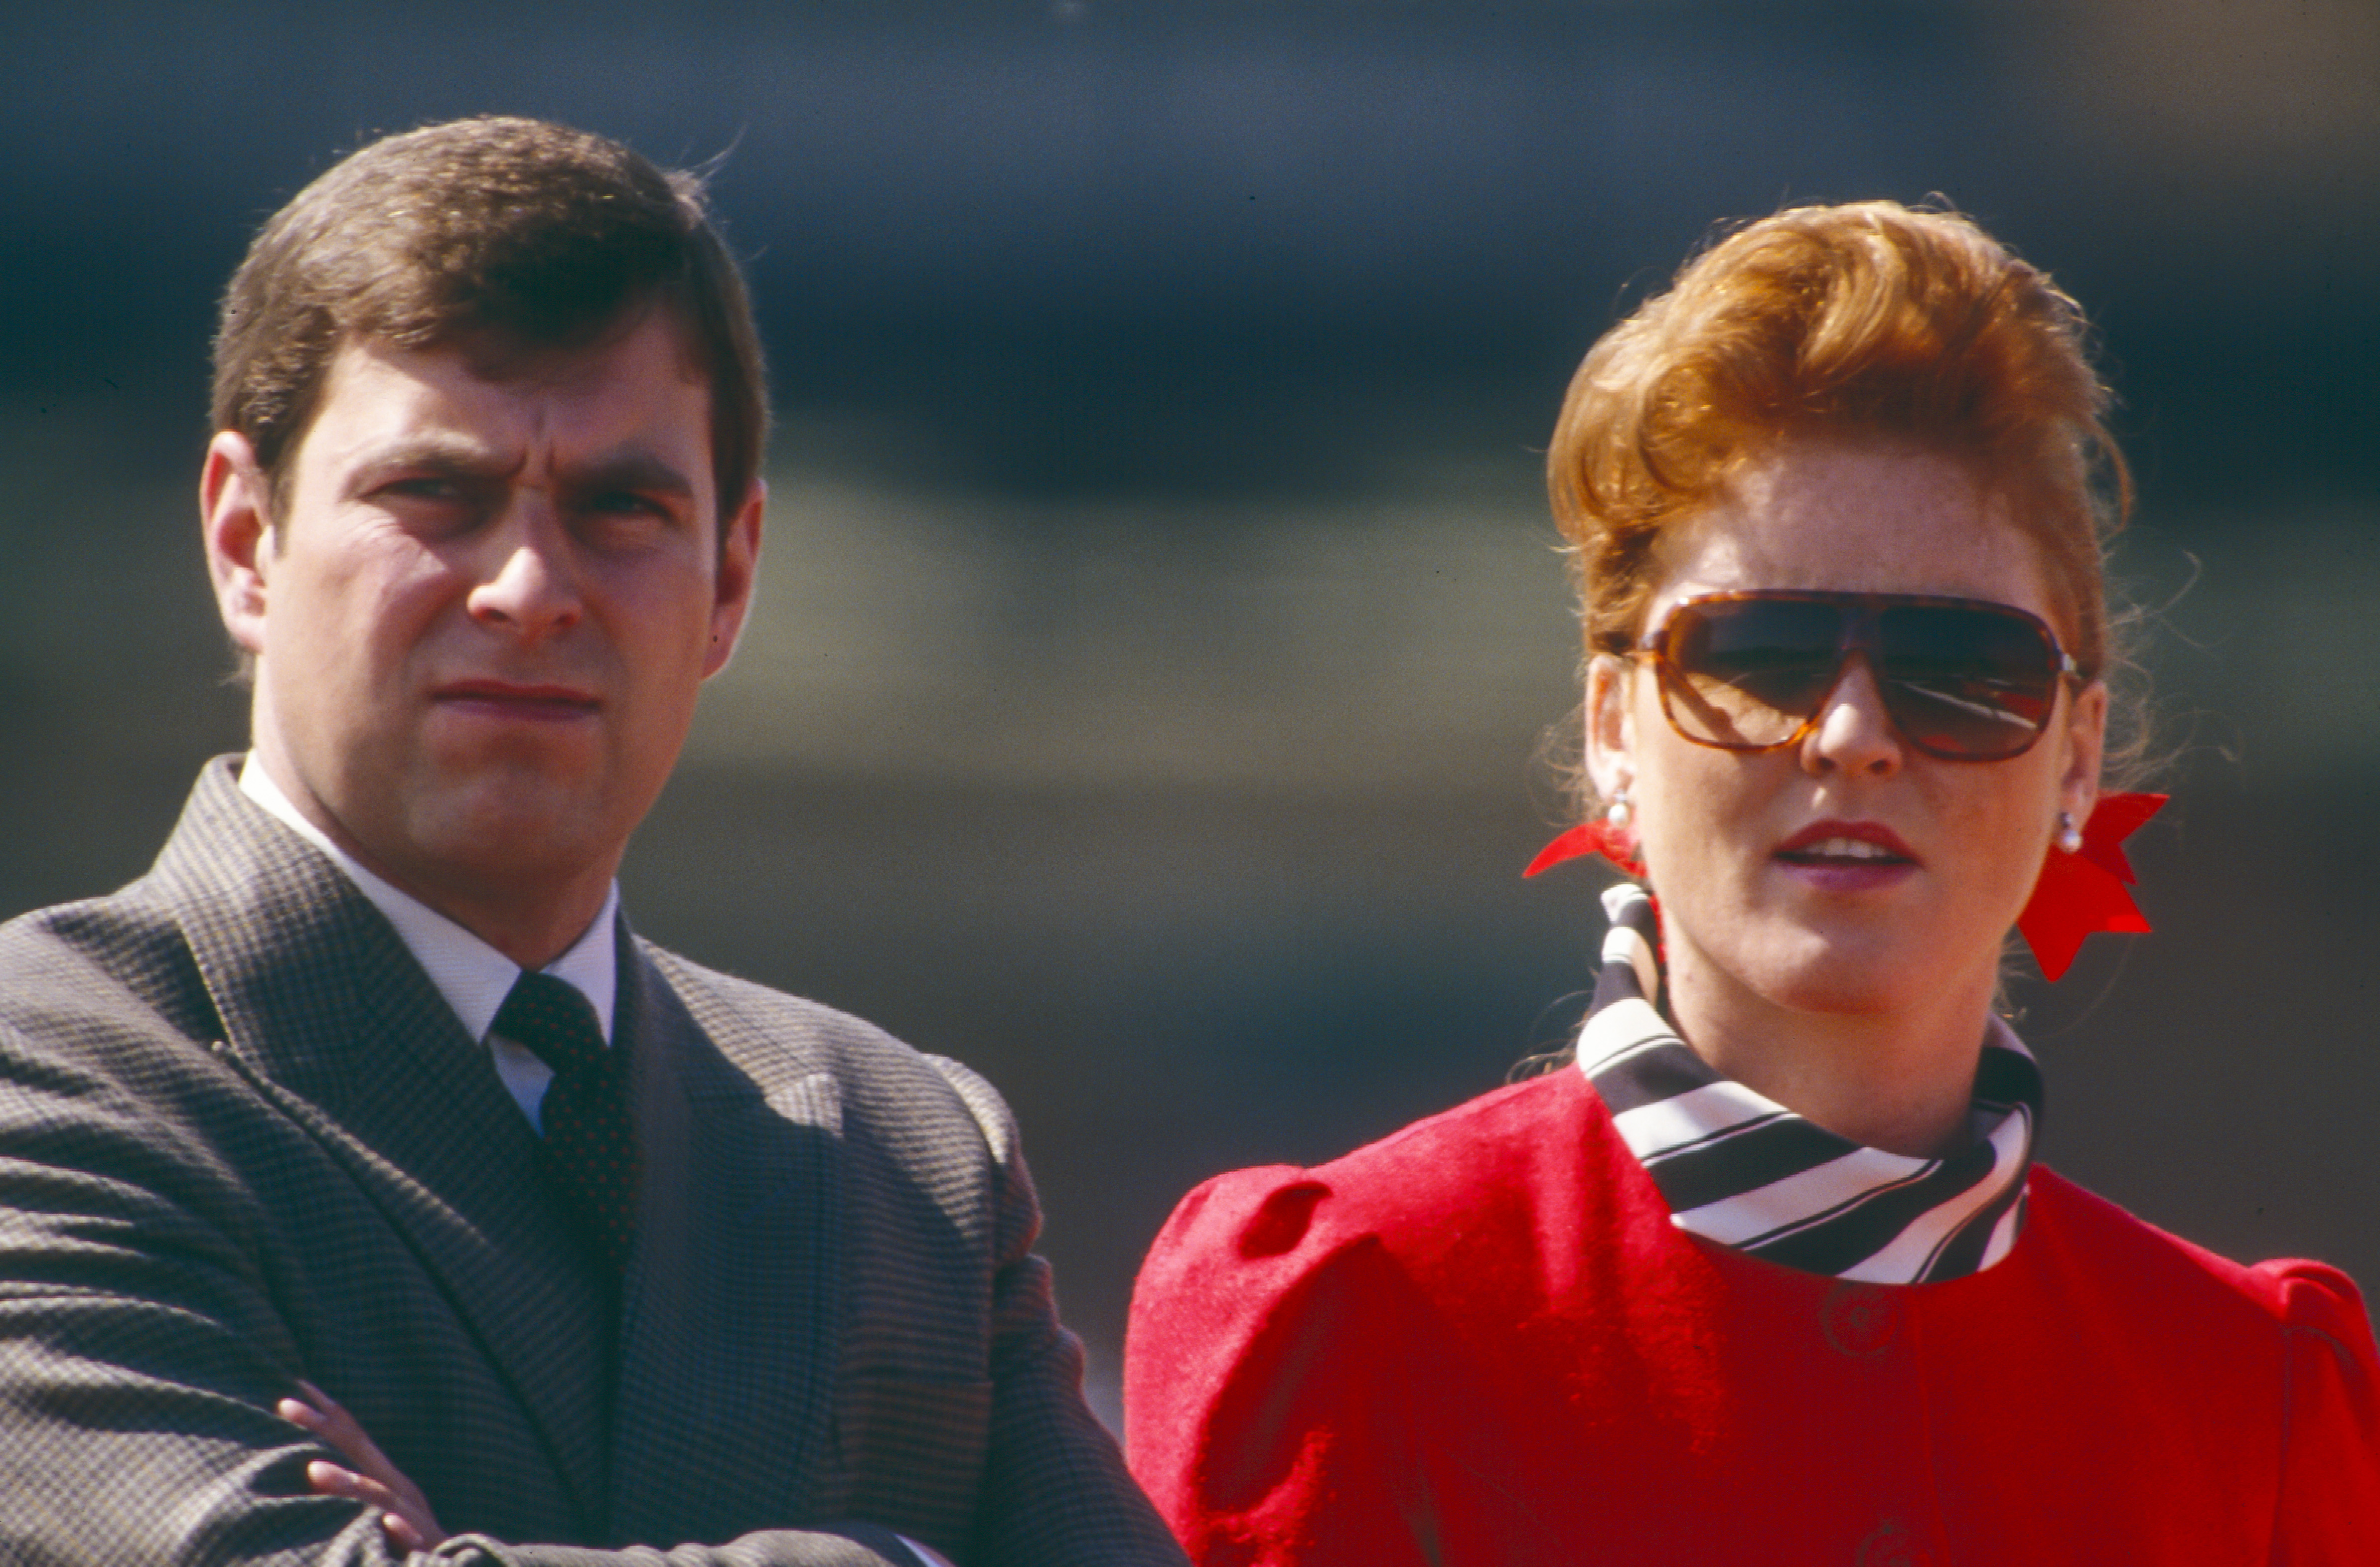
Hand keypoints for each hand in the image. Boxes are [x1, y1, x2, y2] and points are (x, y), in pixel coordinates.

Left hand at [278, 1379, 449, 1553]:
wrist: (454, 1564)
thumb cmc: (406, 1541)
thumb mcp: (378, 1510)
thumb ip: (351, 1490)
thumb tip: (310, 1469)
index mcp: (385, 1478)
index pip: (350, 1438)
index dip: (322, 1413)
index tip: (290, 1392)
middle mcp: (398, 1488)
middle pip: (357, 1451)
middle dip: (321, 1426)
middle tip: (284, 1404)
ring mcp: (411, 1515)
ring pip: (379, 1495)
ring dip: (349, 1482)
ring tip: (314, 1471)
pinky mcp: (425, 1545)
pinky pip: (412, 1534)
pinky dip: (401, 1528)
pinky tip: (389, 1522)